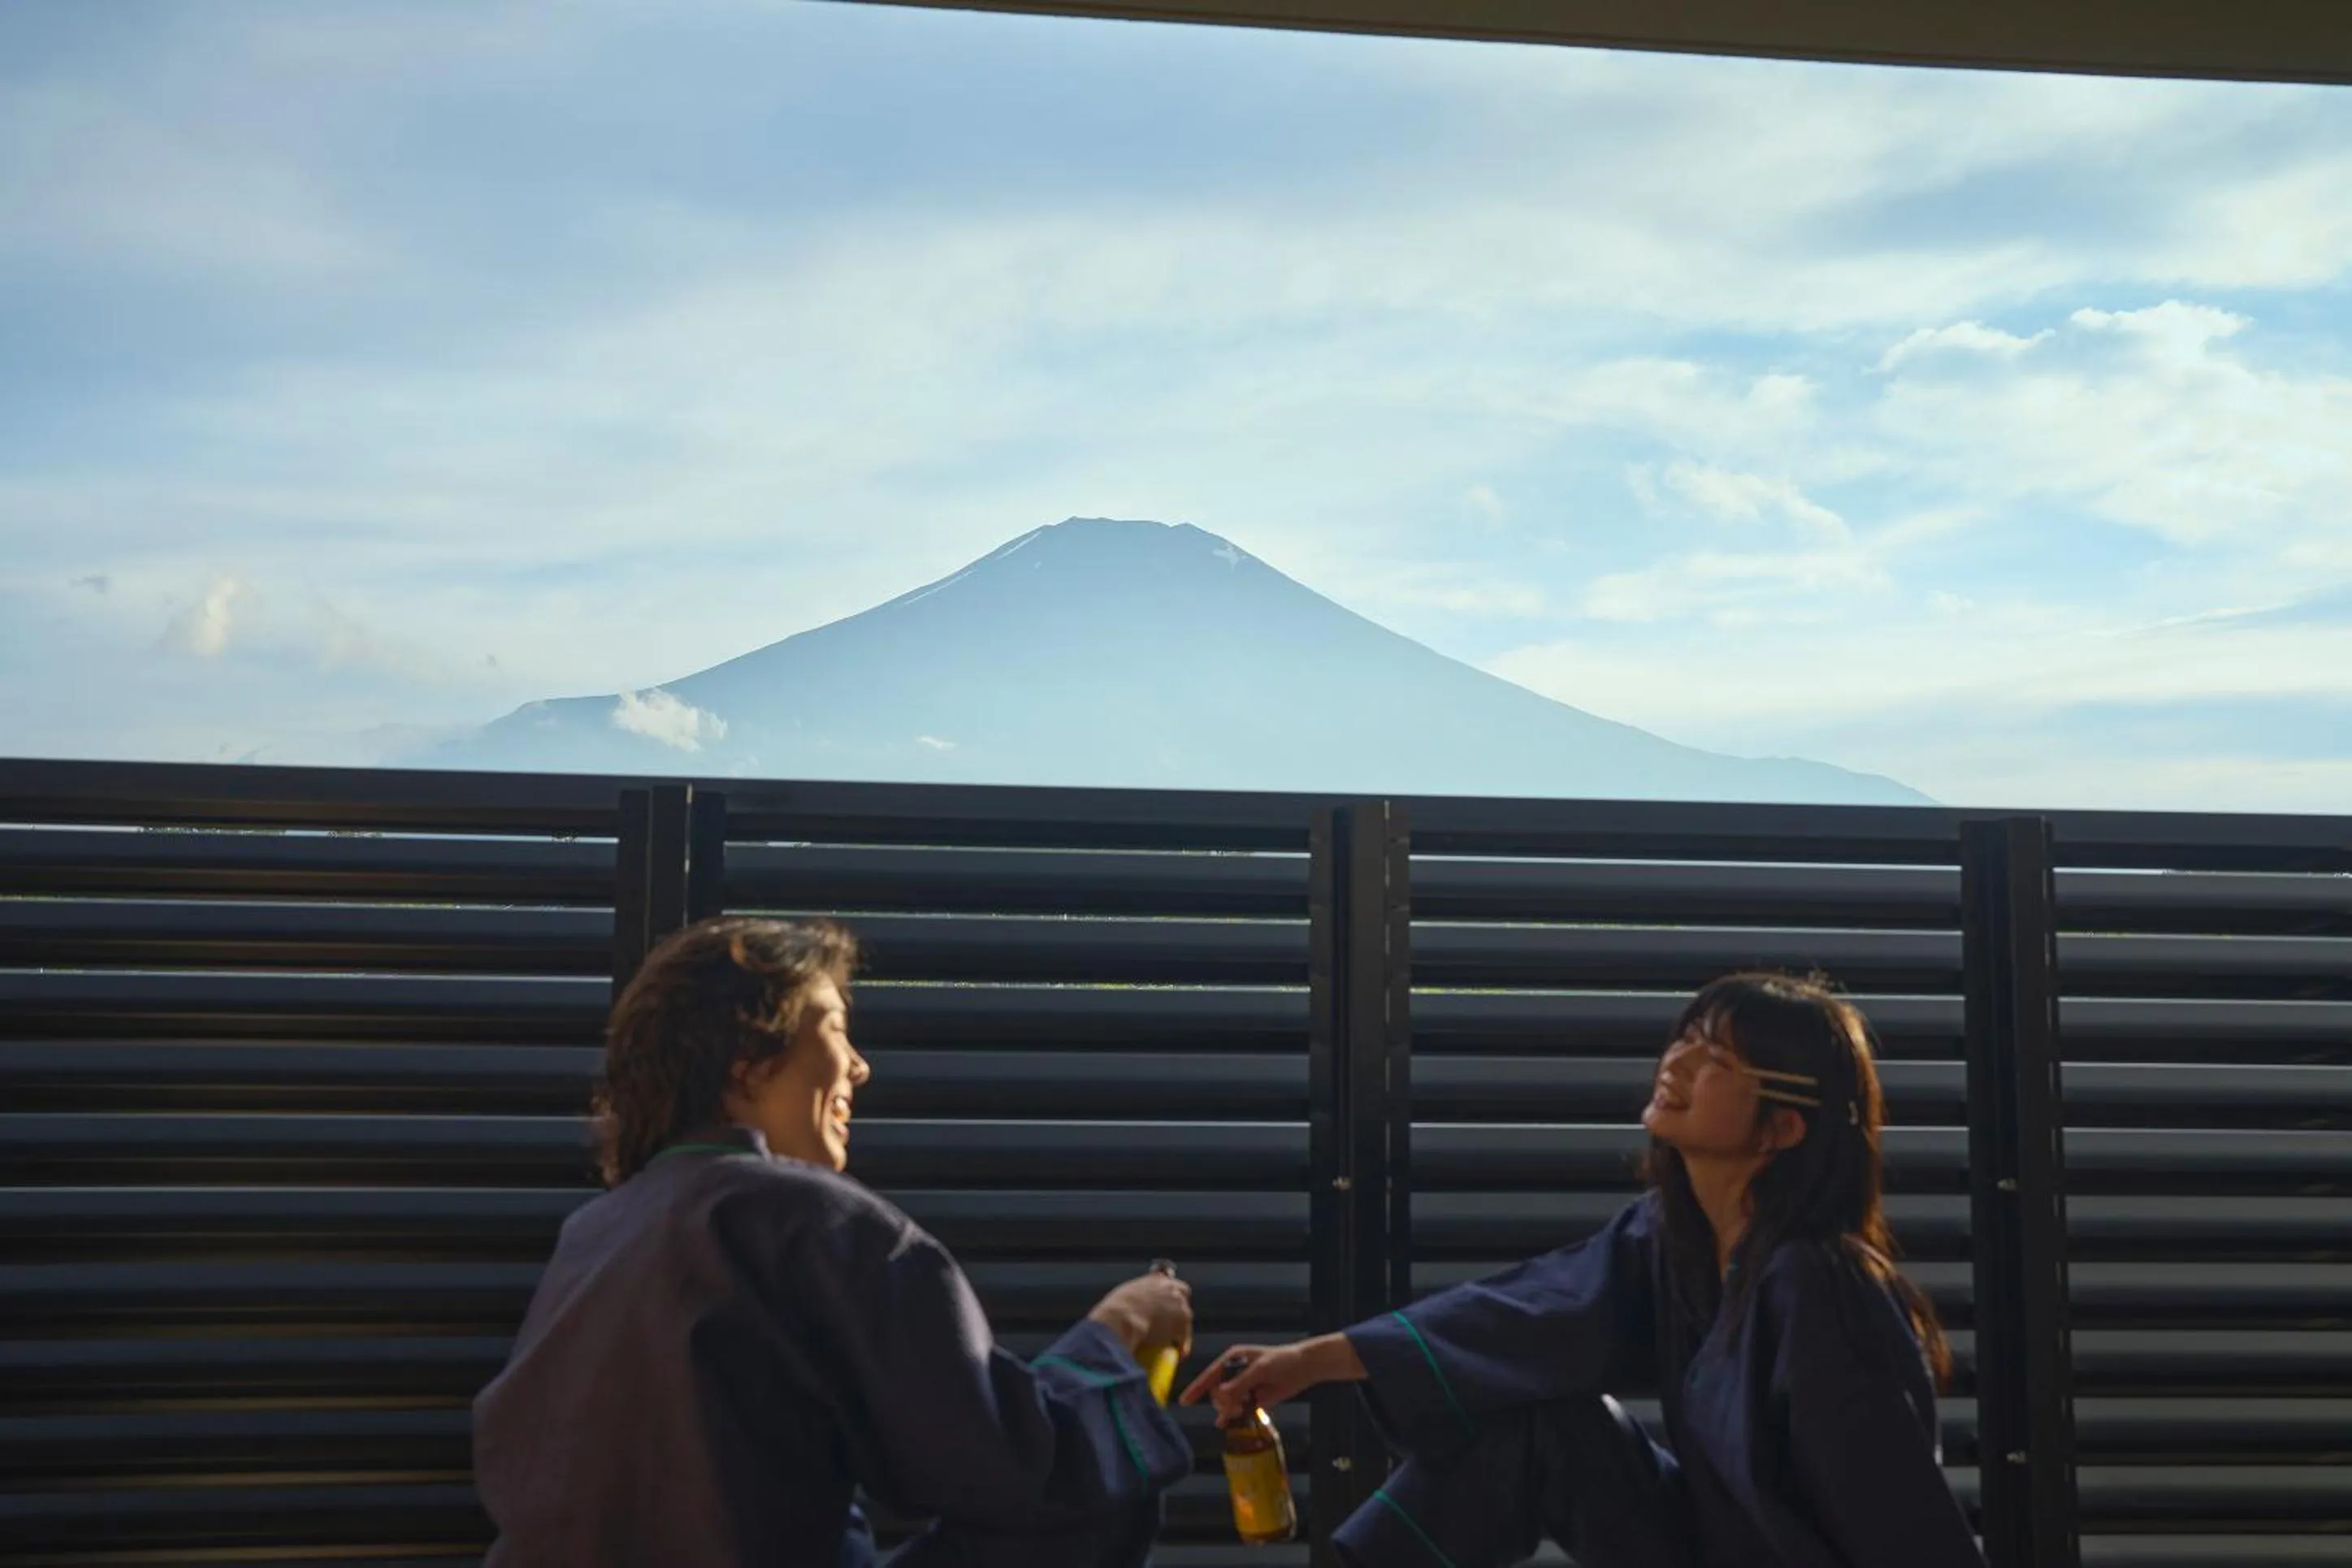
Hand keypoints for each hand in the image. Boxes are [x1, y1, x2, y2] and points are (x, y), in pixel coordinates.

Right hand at [1088, 1271, 1192, 1359]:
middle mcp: (1170, 1288)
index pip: (1170, 1283)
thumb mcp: (1126, 1294)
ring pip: (1186, 1316)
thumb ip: (1137, 1295)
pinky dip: (1183, 1344)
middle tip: (1172, 1320)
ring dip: (1180, 1326)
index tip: (1166, 1302)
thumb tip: (1136, 1305)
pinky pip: (1185, 1336)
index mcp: (1156, 1280)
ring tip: (1172, 1339)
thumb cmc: (1116, 1309)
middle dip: (1179, 1306)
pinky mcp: (1182, 1323)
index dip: (1169, 1294)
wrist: (1122, 1319)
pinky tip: (1179, 1353)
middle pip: (1183, 1295)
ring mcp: (1179, 1305)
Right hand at [1179, 1336, 1358, 1420]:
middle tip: (1237, 1406)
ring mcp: (1243, 1386)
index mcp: (1233, 1359)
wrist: (1304, 1368)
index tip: (1184, 1401)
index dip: (1197, 1388)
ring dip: (1229, 1410)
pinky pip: (1237, 1410)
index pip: (1210, 1375)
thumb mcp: (1261, 1368)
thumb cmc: (1283, 1361)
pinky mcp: (1253, 1398)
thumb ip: (1241, 1381)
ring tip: (1241, 1411)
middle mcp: (1235, 1372)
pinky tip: (1225, 1425)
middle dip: (1223, 1402)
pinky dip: (1232, 1417)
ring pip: (1226, 1403)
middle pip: (1217, 1392)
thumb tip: (1221, 1394)